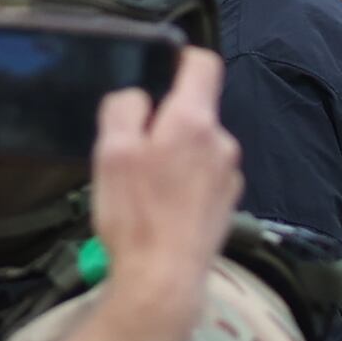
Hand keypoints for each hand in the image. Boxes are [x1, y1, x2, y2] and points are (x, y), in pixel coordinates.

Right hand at [0, 50, 242, 340]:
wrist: (164, 282)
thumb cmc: (136, 216)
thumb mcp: (112, 150)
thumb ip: (124, 108)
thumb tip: (137, 97)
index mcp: (195, 121)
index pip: (203, 64)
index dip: (180, 57)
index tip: (160, 68)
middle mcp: (222, 144)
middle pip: (194, 110)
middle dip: (164, 120)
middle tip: (130, 149)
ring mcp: (229, 177)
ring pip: (196, 147)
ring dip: (172, 155)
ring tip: (143, 188)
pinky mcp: (226, 206)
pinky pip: (201, 178)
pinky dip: (182, 184)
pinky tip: (159, 209)